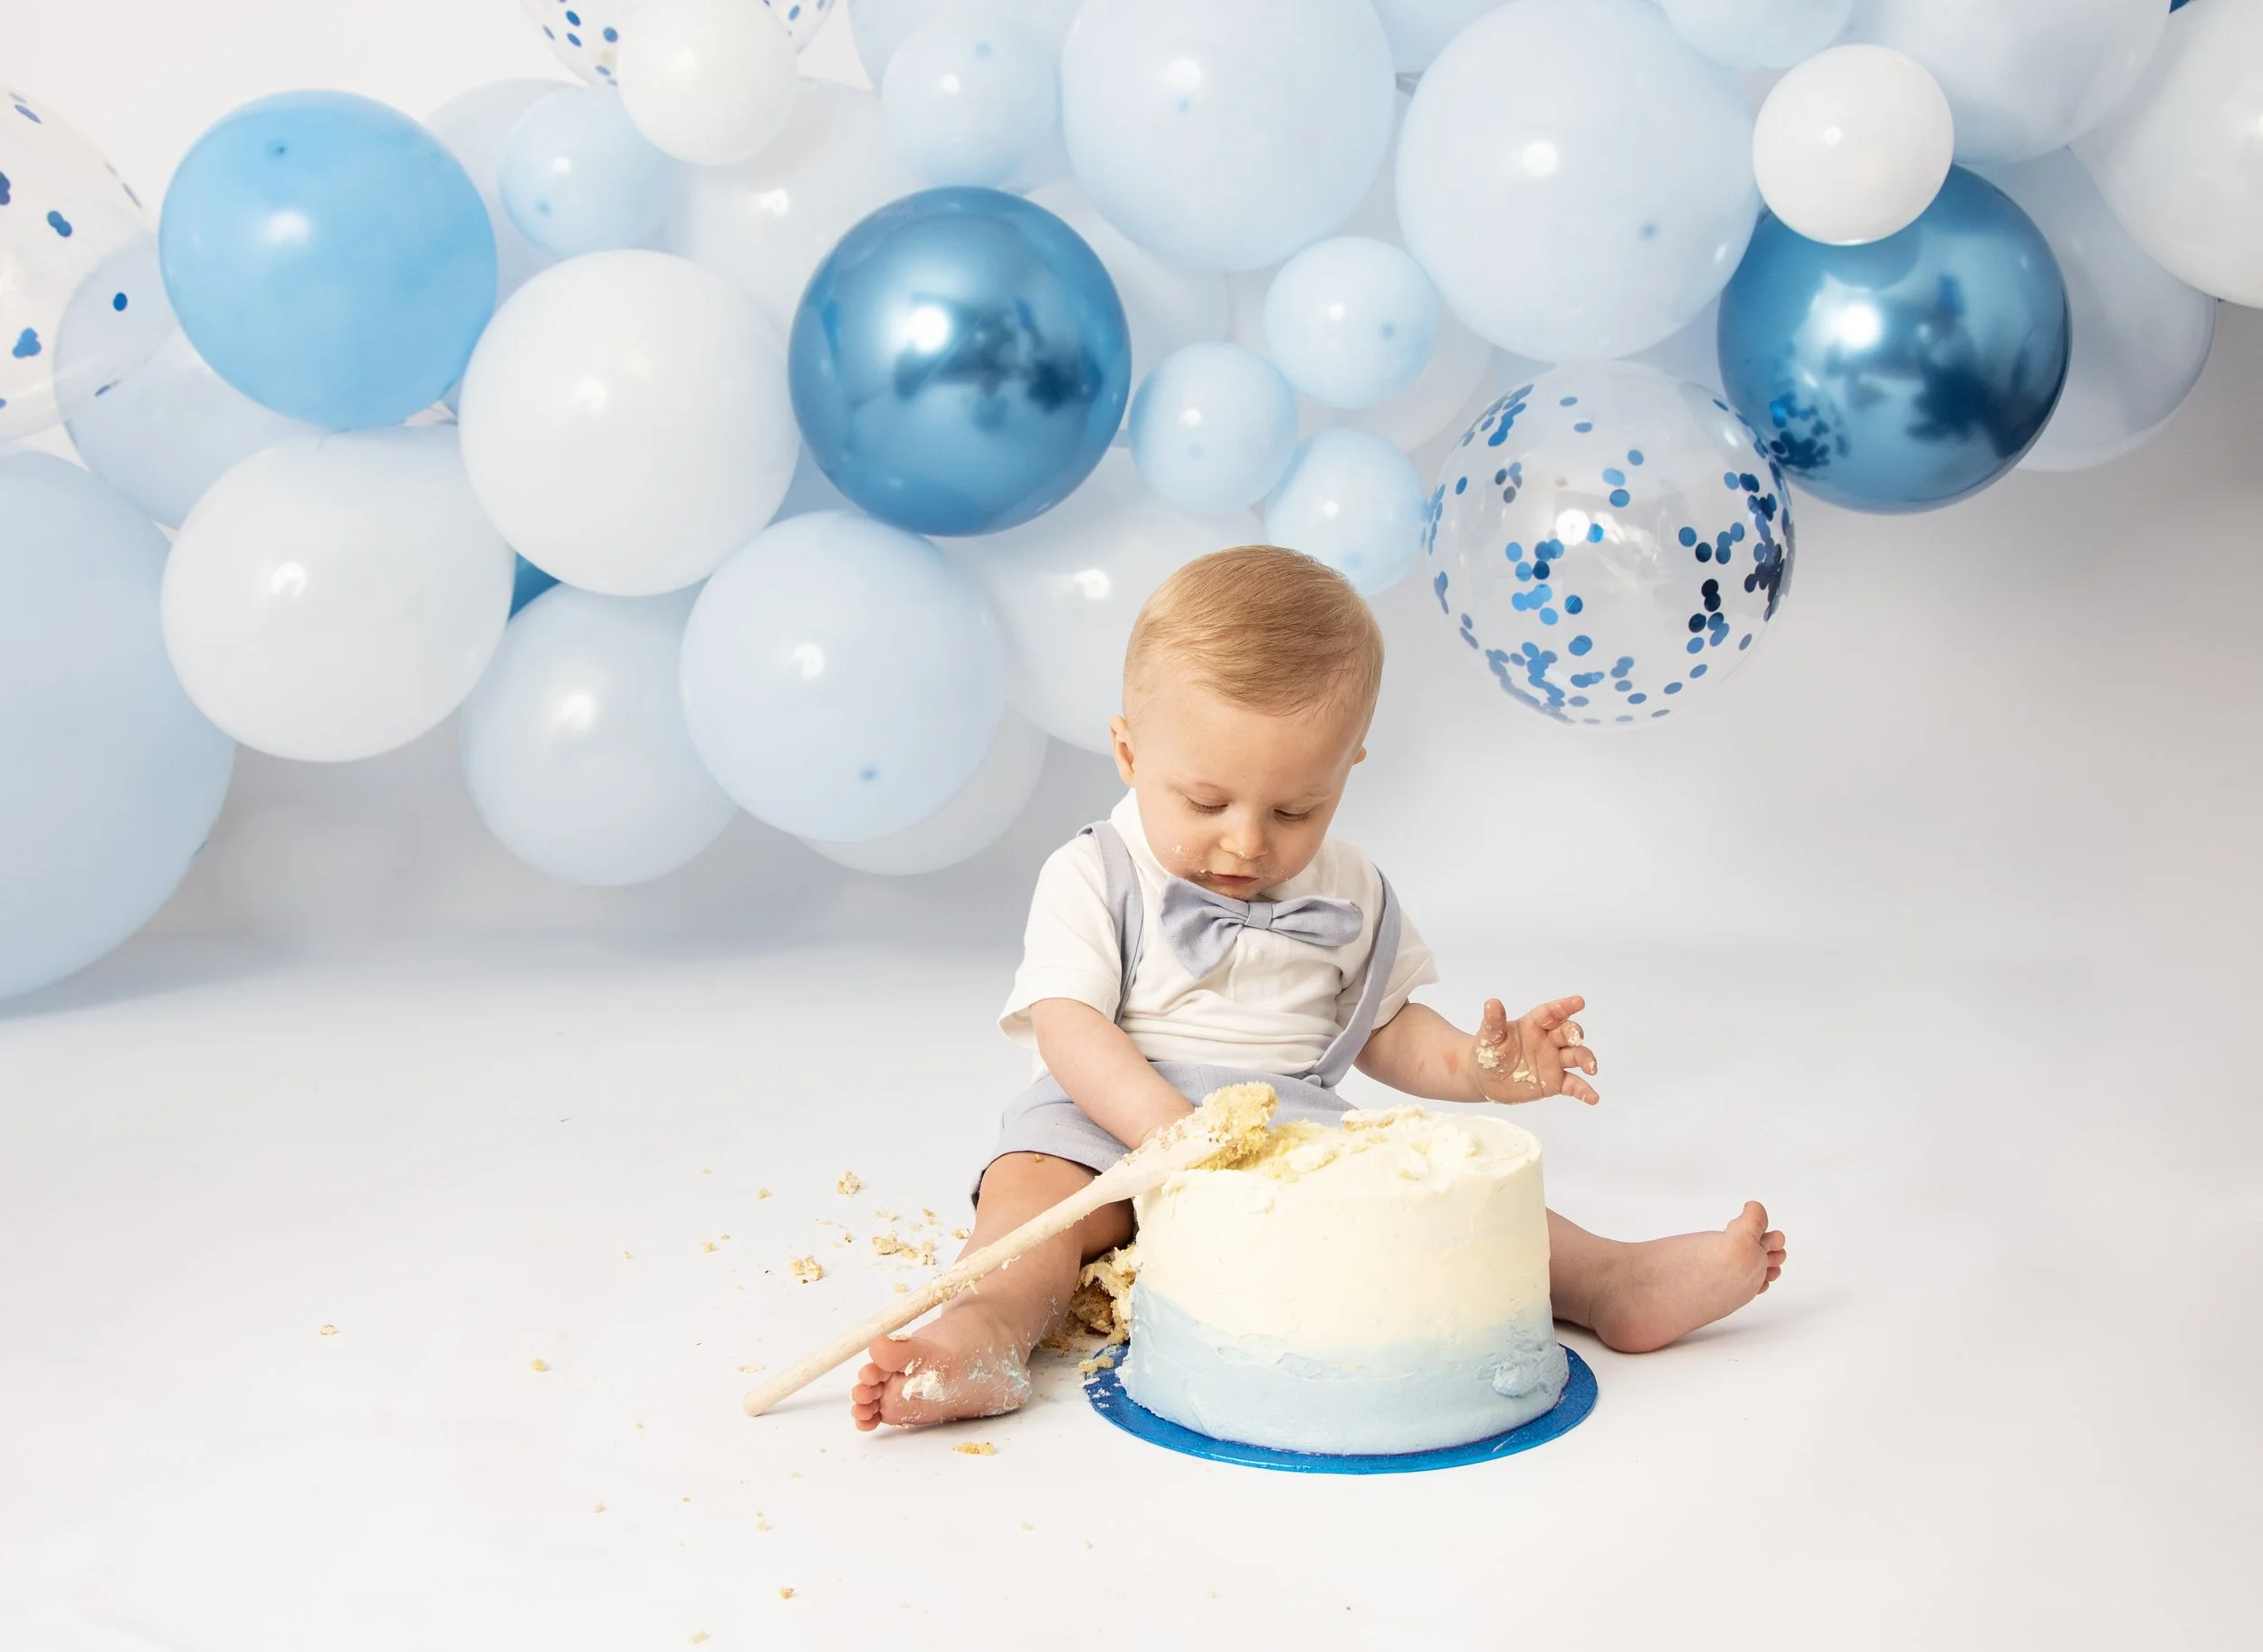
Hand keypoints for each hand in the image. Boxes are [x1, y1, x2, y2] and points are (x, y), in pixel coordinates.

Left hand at [1471, 995, 1599, 1104]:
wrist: (1485, 1079)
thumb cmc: (1488, 1052)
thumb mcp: (1489, 1037)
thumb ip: (1493, 1022)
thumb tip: (1492, 1003)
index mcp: (1534, 1024)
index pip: (1552, 1013)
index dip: (1565, 1006)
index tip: (1579, 1002)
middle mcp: (1548, 1040)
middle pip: (1568, 1033)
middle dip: (1575, 1034)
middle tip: (1576, 1040)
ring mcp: (1554, 1061)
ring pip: (1576, 1056)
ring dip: (1586, 1059)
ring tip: (1591, 1069)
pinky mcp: (1555, 1081)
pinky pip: (1573, 1085)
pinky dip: (1584, 1091)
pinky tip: (1592, 1097)